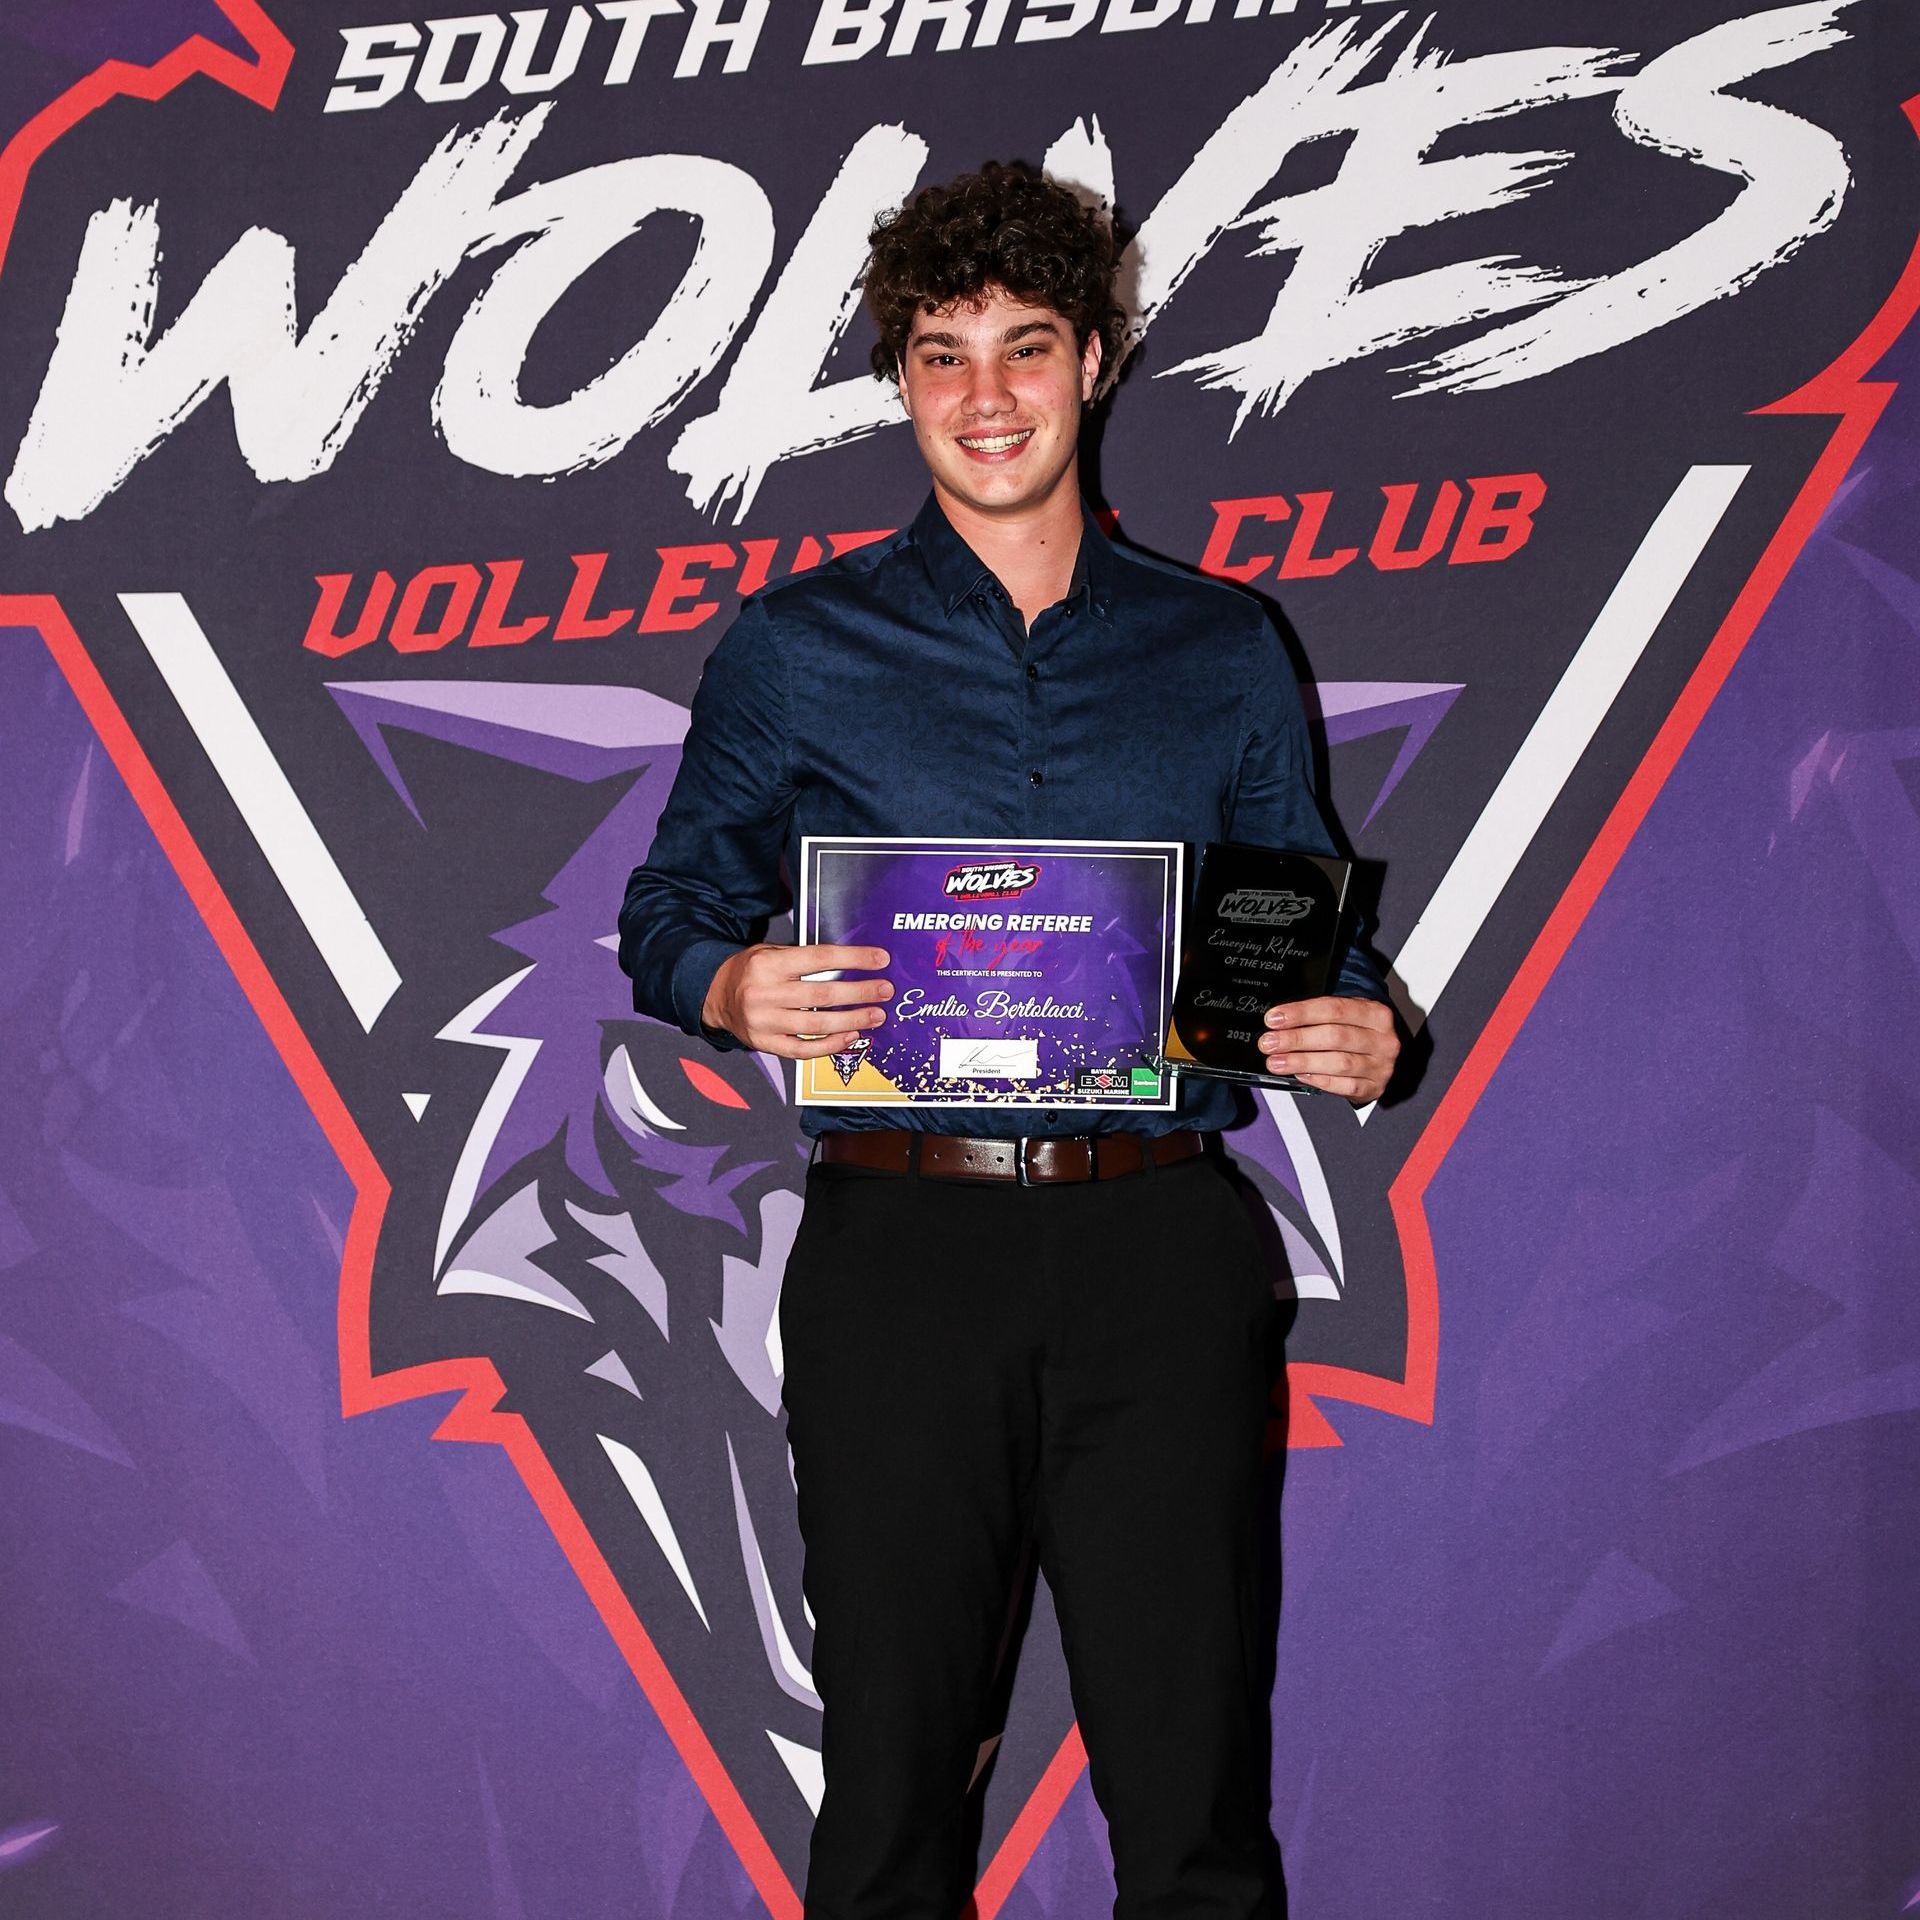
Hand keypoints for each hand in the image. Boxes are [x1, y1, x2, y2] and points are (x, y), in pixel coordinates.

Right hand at [703, 943, 893, 1057]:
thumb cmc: (752, 971)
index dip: (853, 959)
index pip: (820, 958)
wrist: (716, 996)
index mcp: (769, 964)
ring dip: (853, 1021)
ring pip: (817, 1025)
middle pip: (823, 995)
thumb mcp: (771, 953)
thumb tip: (852, 962)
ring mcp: (764, 1022)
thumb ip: (805, 958)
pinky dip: (830, 1046)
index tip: (880, 959)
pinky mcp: (765, 1044)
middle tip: (885, 990)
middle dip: (860, 993)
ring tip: (876, 1015)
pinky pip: (803, 1050)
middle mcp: (765, 993)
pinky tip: (851, 1037)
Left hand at [1259, 995, 1398, 1103]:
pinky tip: (1299, 1074)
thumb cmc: (1357, 1033)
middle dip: (1296, 1039)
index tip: (1274, 1019)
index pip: (1334, 1008)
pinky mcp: (1373, 1087)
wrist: (1380, 1059)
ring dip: (1301, 1061)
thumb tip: (1279, 1021)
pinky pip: (1343, 1085)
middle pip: (1334, 1036)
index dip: (1301, 1013)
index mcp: (1375, 1013)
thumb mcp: (1347, 1016)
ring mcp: (1380, 1066)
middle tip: (1269, 1042)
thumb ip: (1318, 1016)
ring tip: (1276, 1062)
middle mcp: (1382, 1039)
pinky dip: (1318, 1080)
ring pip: (1338, 1063)